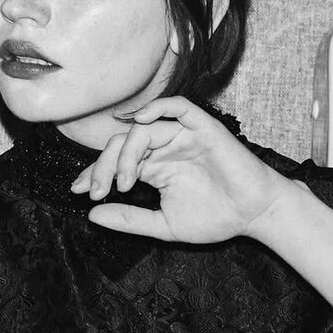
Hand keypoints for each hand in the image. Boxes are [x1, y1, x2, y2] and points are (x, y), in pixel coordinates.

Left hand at [72, 96, 293, 242]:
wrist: (253, 215)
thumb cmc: (216, 219)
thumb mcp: (163, 225)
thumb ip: (129, 219)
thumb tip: (92, 214)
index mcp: (154, 168)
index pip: (115, 161)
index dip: (93, 173)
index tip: (79, 191)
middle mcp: (164, 148)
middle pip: (121, 144)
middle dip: (103, 166)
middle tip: (97, 190)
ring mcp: (182, 136)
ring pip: (142, 130)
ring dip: (126, 153)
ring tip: (126, 182)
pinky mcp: (203, 128)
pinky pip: (178, 107)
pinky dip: (158, 107)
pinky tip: (141, 121)